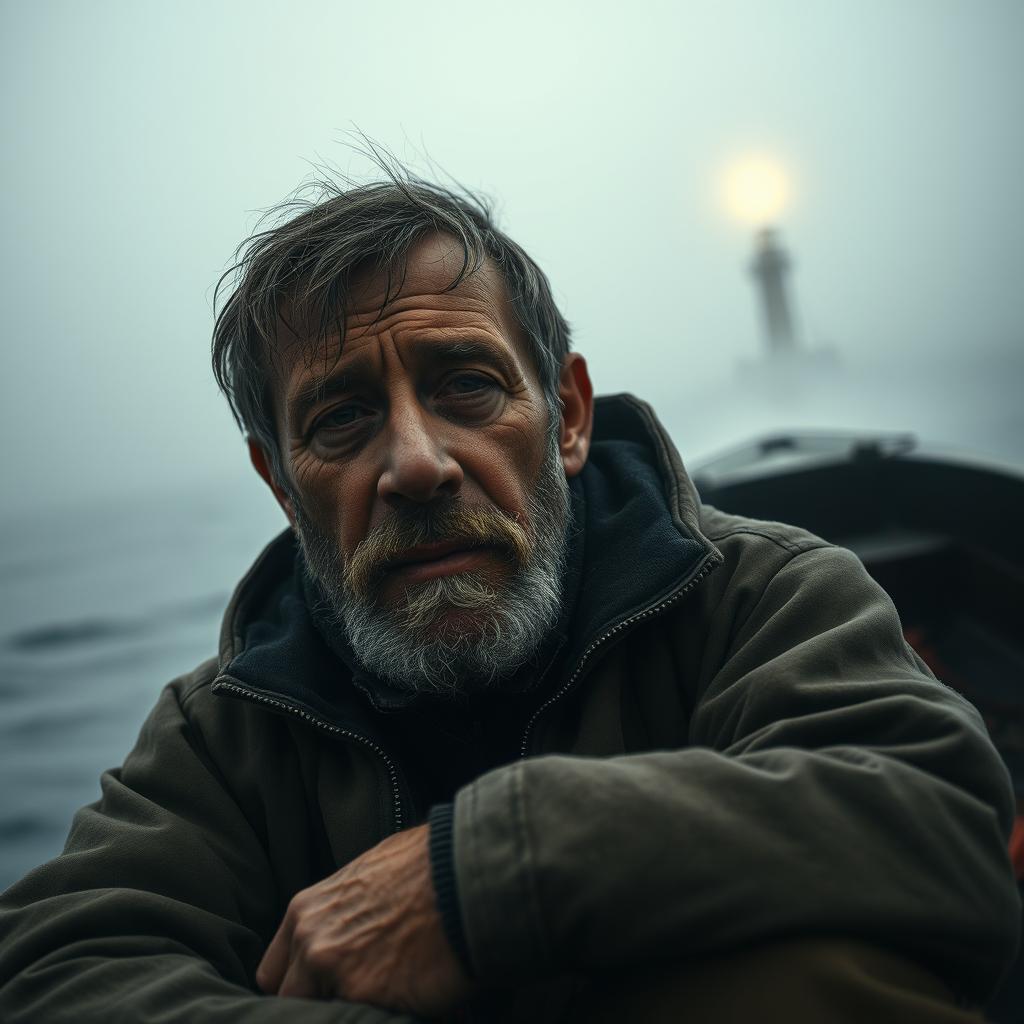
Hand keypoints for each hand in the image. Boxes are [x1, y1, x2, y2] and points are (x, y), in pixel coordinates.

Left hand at [256, 824, 472, 1015]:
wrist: (462, 872)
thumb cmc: (425, 862)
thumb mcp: (367, 871)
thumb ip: (341, 907)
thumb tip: (351, 924)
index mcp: (305, 910)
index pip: (273, 971)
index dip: (299, 982)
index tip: (321, 986)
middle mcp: (311, 943)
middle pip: (289, 999)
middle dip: (317, 1000)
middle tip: (353, 994)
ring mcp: (336, 974)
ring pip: (320, 1015)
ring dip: (343, 1010)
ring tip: (379, 996)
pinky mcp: (367, 999)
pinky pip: (357, 1021)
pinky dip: (376, 1017)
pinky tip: (401, 1000)